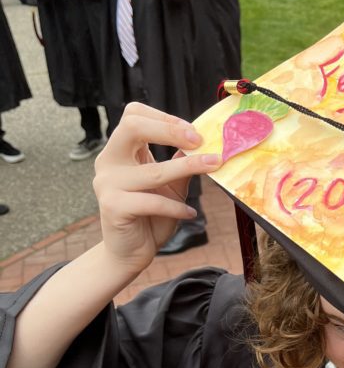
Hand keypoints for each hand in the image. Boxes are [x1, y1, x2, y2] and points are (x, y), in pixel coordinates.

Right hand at [93, 103, 219, 272]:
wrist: (129, 252)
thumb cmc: (151, 216)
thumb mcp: (172, 186)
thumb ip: (182, 164)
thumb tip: (206, 143)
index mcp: (120, 150)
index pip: (134, 114)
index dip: (165, 117)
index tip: (194, 132)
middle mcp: (109, 161)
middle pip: (132, 126)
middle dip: (169, 130)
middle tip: (199, 141)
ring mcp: (107, 183)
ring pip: (153, 170)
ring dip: (188, 168)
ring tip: (212, 167)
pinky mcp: (113, 207)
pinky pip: (152, 202)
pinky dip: (176, 207)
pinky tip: (189, 213)